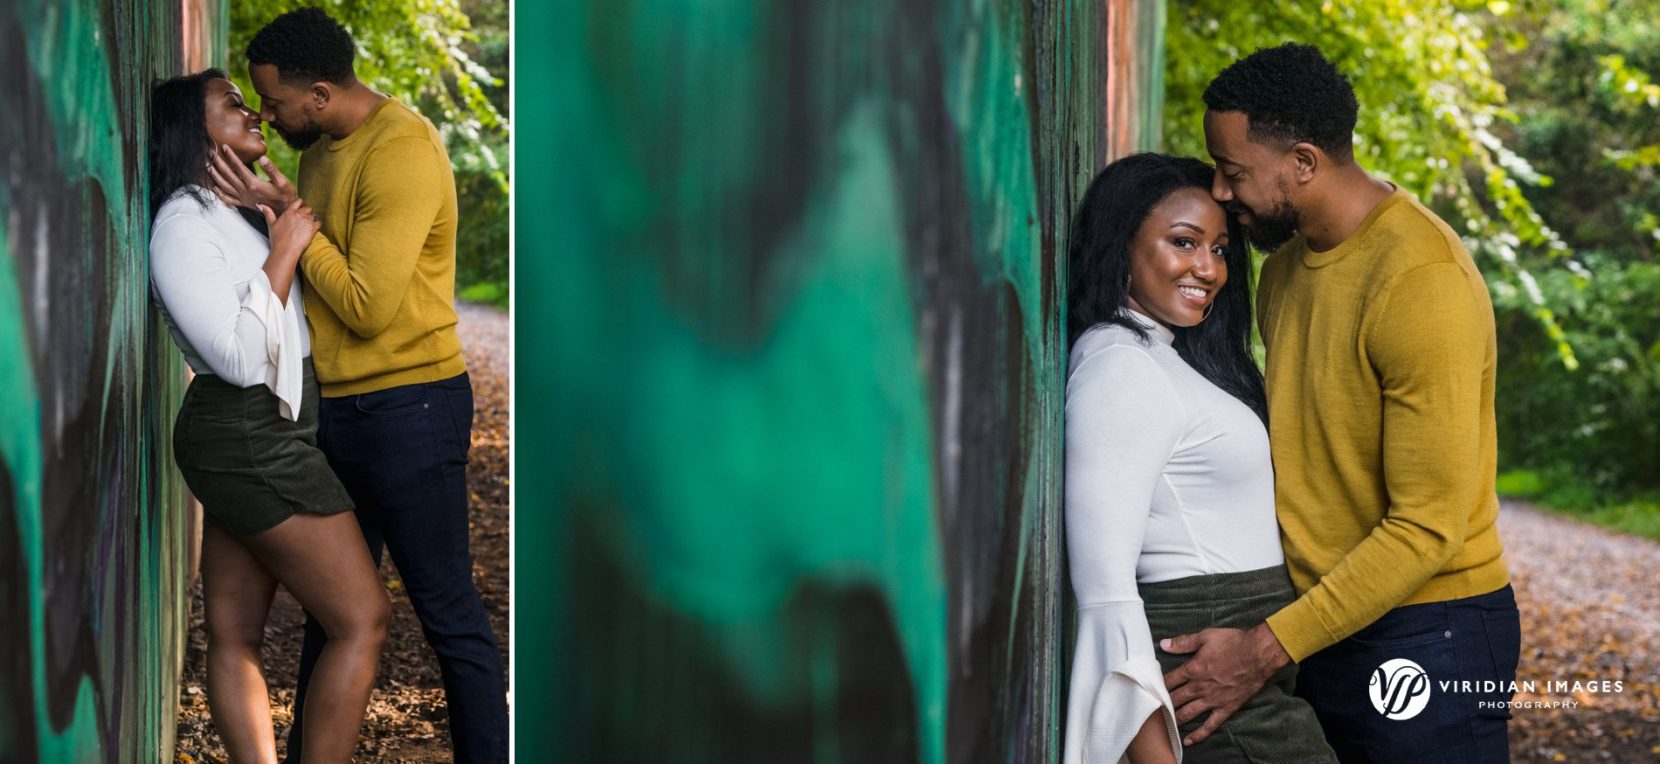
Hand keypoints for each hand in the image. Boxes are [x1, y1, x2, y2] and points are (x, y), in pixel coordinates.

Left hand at [209, 144, 297, 209]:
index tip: (223, 146)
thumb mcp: (283, 181)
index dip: (231, 156)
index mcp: (254, 184)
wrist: (285, 212)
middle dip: (218, 163)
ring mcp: (243, 198)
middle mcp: (246, 191)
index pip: (239, 167)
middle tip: (210, 153)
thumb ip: (271, 169)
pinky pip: (228, 200)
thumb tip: (262, 158)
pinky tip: (214, 188)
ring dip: (215, 176)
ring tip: (208, 166)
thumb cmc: (286, 195)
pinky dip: (219, 194)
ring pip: (224, 186)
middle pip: (228, 175)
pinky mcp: (244, 204)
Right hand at [259, 197, 320, 259]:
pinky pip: (319, 222)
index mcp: (289, 212)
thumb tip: (260, 205)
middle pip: (308, 208)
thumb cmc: (277, 239)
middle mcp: (299, 214)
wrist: (285, 250)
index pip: (298, 201)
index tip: (301, 209)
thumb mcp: (271, 224)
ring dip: (312, 219)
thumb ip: (268, 213)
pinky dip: (317, 225)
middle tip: (305, 220)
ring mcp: (306, 221)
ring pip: (314, 215)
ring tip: (308, 226)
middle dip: (307, 212)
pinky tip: (313, 230)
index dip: (300, 204)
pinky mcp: (313, 228)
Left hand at [1160, 623, 1289, 746]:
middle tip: (1151, 710)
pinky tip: (1188, 741)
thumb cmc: (1233, 643)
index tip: (1148, 690)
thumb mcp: (1205, 636)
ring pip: (1188, 714)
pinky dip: (1199, 734)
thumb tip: (1163, 644)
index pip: (1169, 681)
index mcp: (1193, 669)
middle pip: (1175, 699)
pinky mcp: (1226, 708)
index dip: (1157, 686)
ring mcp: (1213, 700)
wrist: (1259, 654)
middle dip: (1162, 705)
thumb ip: (1183, 642)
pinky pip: (1210, 725)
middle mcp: (1200, 687)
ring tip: (1164, 724)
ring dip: (1175, 719)